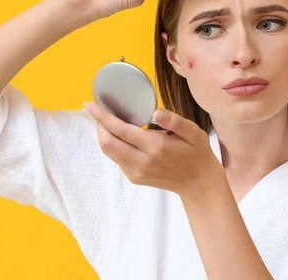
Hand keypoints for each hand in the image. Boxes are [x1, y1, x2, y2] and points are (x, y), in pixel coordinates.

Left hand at [83, 101, 223, 197]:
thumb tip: (155, 112)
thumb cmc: (196, 153)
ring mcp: (136, 172)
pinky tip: (120, 136)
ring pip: (108, 151)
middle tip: (100, 111)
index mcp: (156, 147)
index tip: (90, 105)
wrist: (198, 183)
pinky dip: (113, 144)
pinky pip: (116, 158)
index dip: (102, 116)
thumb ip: (174, 121)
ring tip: (108, 121)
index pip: (120, 130)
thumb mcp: (193, 132)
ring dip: (104, 135)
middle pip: (107, 142)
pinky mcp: (134, 178)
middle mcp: (142, 161)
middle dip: (99, 125)